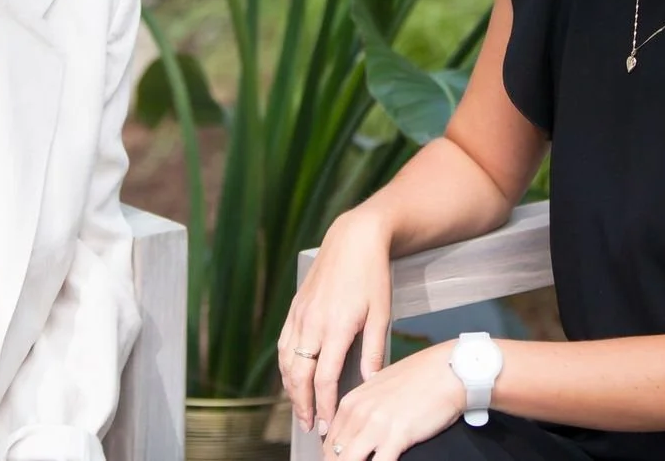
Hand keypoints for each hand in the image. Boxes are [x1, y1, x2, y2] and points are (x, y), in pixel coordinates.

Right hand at [277, 209, 393, 431]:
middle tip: (308, 425)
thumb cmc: (372, 275)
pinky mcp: (295, 307)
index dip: (323, 405)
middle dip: (302, 404)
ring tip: (299, 407)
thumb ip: (373, 351)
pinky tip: (291, 375)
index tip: (327, 422)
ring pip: (287, 360)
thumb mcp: (381, 314)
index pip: (324, 378)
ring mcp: (300, 314)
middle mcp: (312, 323)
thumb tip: (369, 382)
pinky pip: (283, 343)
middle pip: (299, 375)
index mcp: (335, 327)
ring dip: (290, 388)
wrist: (354, 238)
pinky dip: (285, 365)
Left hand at [322, 341, 465, 460]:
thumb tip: (359, 424)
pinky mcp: (396, 435)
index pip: (330, 439)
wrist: (450, 369)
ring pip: (348, 460)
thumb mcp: (382, 386)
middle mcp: (359, 412)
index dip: (333, 456)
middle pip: (334, 453)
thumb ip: (366, 405)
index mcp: (353, 401)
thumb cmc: (423, 377)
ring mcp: (376, 425)